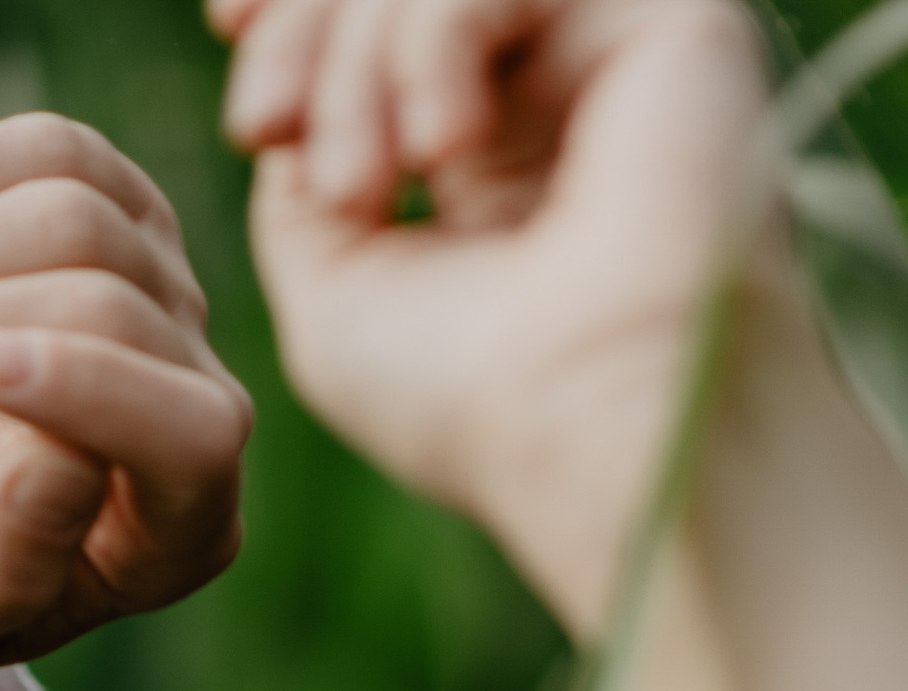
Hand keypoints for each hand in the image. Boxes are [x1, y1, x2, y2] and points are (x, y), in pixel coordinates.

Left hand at [214, 0, 766, 630]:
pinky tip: (442, 149)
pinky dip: (436, 39)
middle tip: (265, 124)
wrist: (591, 430)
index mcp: (489, 156)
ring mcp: (614, 56)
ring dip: (360, 60)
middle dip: (307, 27)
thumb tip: (298, 97)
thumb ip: (300, 177)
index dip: (300, 13)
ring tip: (358, 186)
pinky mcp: (674, 21)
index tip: (232, 45)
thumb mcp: (332, 293)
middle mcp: (556, 97)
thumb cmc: (468, 403)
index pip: (385, 26)